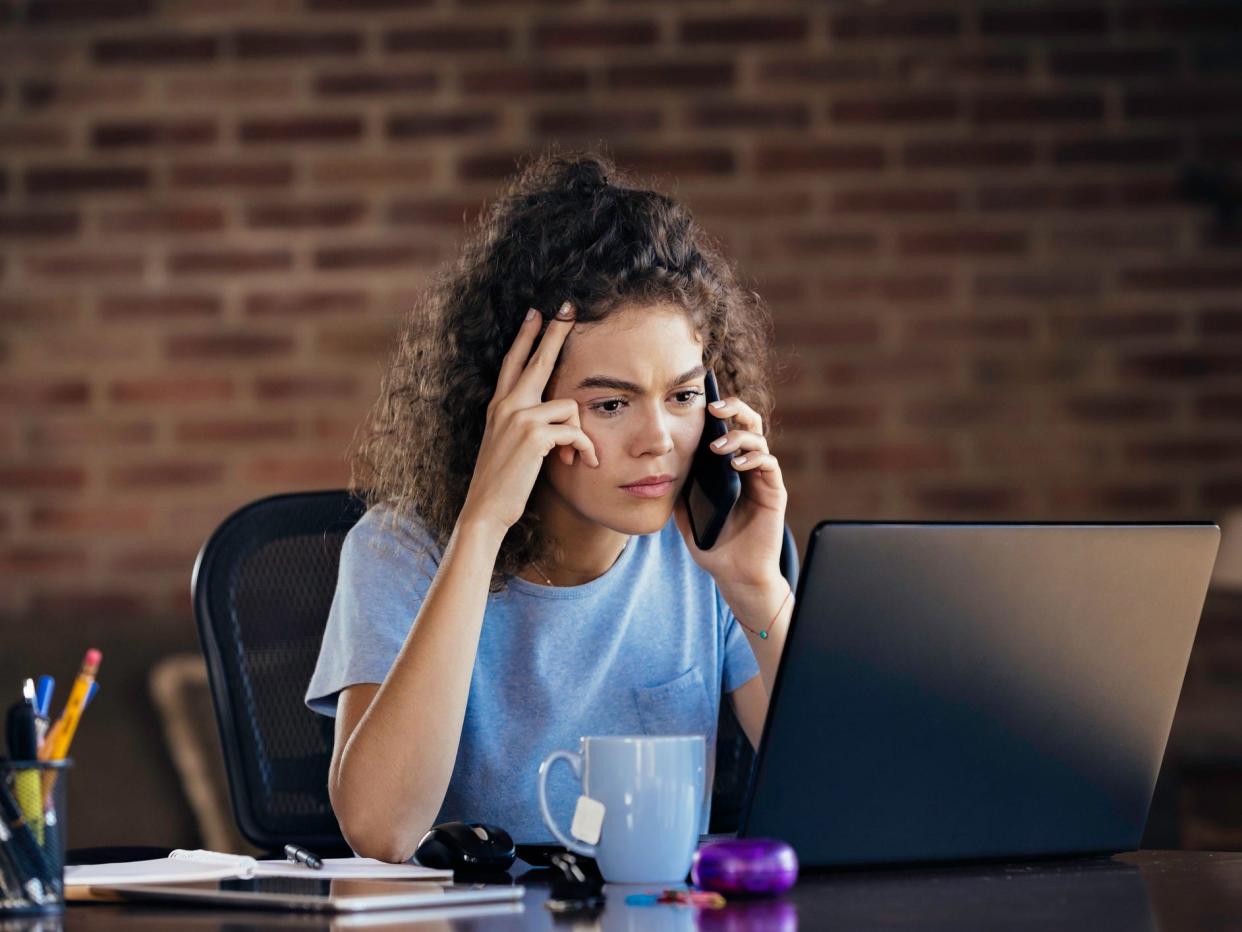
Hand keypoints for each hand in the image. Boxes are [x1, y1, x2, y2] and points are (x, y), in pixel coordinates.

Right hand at [459, 302, 597, 537]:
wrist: (485, 509)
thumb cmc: (502, 483)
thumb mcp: (510, 446)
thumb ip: (527, 425)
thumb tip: (558, 419)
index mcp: (499, 406)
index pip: (513, 362)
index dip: (525, 336)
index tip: (535, 313)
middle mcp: (506, 405)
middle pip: (537, 359)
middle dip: (555, 332)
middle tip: (568, 308)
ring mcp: (518, 417)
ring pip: (568, 407)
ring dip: (580, 435)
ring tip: (577, 458)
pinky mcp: (534, 435)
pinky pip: (574, 431)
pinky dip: (584, 449)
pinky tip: (582, 463)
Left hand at [673, 394, 787, 592]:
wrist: (734, 573)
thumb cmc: (712, 543)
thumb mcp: (686, 511)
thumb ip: (679, 488)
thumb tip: (661, 466)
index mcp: (728, 467)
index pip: (727, 428)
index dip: (718, 412)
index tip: (699, 401)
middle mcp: (747, 467)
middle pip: (748, 423)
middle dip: (733, 409)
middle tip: (714, 409)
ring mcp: (762, 478)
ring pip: (758, 439)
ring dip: (738, 437)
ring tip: (718, 447)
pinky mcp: (774, 492)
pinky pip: (769, 464)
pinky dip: (754, 458)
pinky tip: (737, 465)